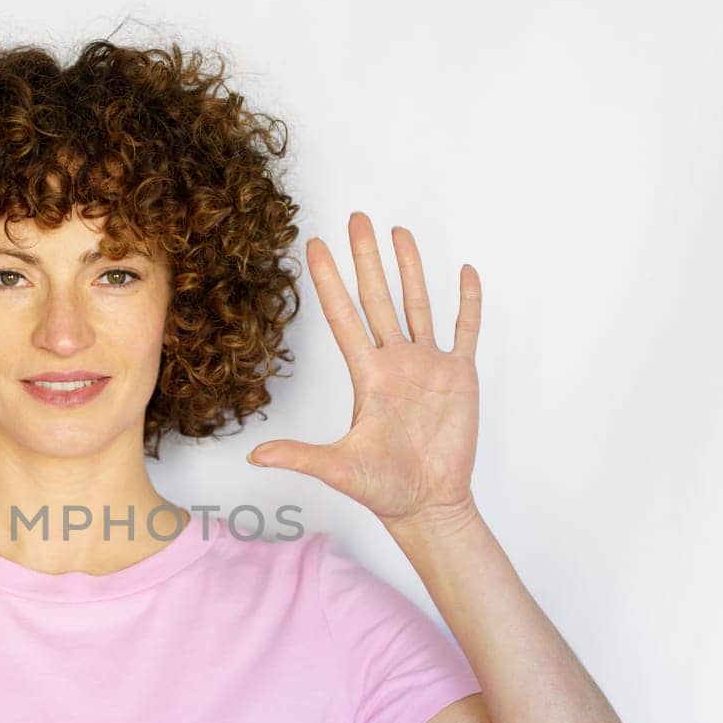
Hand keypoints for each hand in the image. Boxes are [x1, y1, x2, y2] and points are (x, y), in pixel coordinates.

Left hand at [247, 212, 480, 532]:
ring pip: (418, 303)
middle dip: (367, 258)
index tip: (314, 246)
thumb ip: (299, 456)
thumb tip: (254, 457)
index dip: (329, 281)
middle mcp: (395, 362)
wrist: (429, 503)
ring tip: (400, 231)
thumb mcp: (338, 468)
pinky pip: (464, 329)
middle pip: (377, 298)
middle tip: (357, 218)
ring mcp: (428, 365)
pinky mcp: (460, 375)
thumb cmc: (383, 488)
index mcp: (367, 375)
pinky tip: (465, 271)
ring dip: (410, 268)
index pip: (343, 316)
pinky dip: (467, 301)